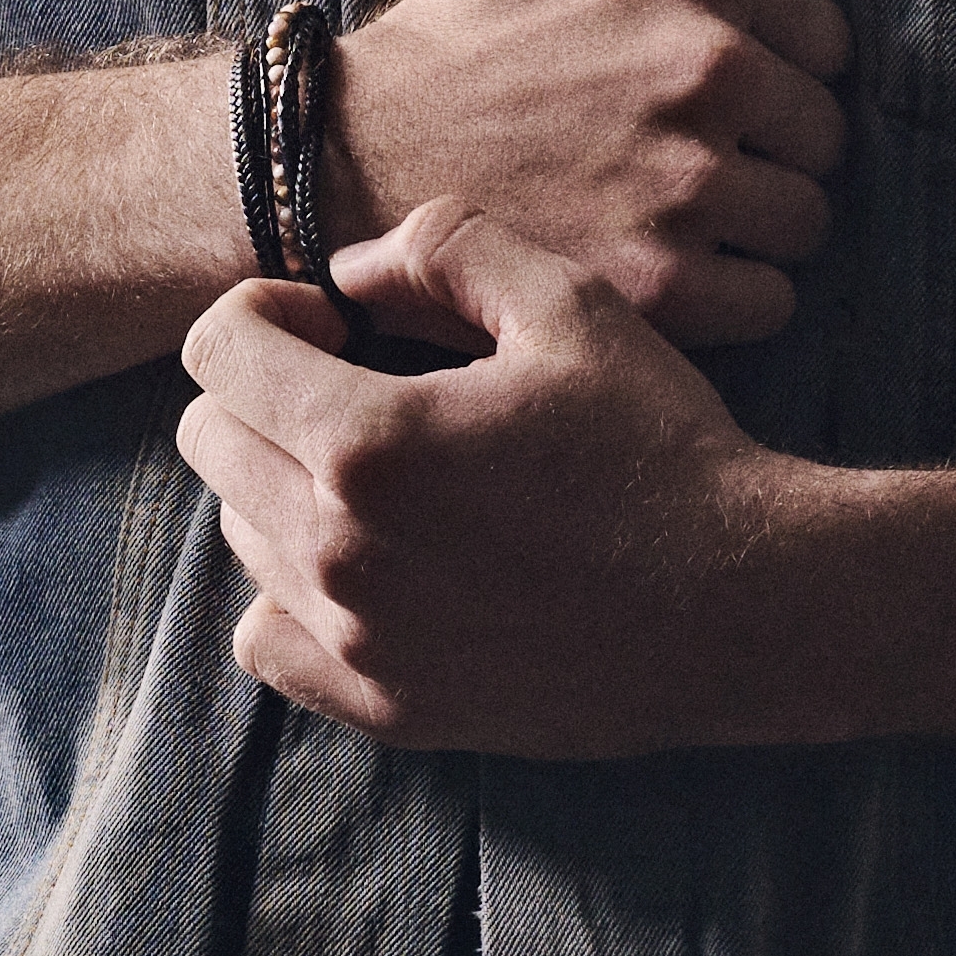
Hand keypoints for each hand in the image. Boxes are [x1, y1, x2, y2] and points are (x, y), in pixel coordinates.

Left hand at [179, 199, 822, 757]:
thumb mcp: (571, 304)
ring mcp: (358, 641)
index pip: (217, 351)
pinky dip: (290, 592)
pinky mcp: (389, 706)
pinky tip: (369, 558)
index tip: (334, 322)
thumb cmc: (663, 444)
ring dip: (280, 482)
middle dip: (263, 388)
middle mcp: (340, 550)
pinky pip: (267, 640)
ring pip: (238, 533)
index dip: (263, 311)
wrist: (747, 603)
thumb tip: (352, 271)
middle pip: (209, 439)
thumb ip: (445, 249)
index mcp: (369, 442)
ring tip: (381, 467)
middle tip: (353, 381)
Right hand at [327, 0, 849, 346]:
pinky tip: (681, 273)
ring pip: (805, 218)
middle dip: (773, 147)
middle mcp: (713, 66)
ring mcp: (691, 179)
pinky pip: (770, 300)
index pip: (827, 38)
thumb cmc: (460, 26)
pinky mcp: (662, 280)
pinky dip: (736, 297)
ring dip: (759, 224)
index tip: (722, 90)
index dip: (778, 66)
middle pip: (823, 133)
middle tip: (700, 156)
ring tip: (690, 218)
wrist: (359, 147)